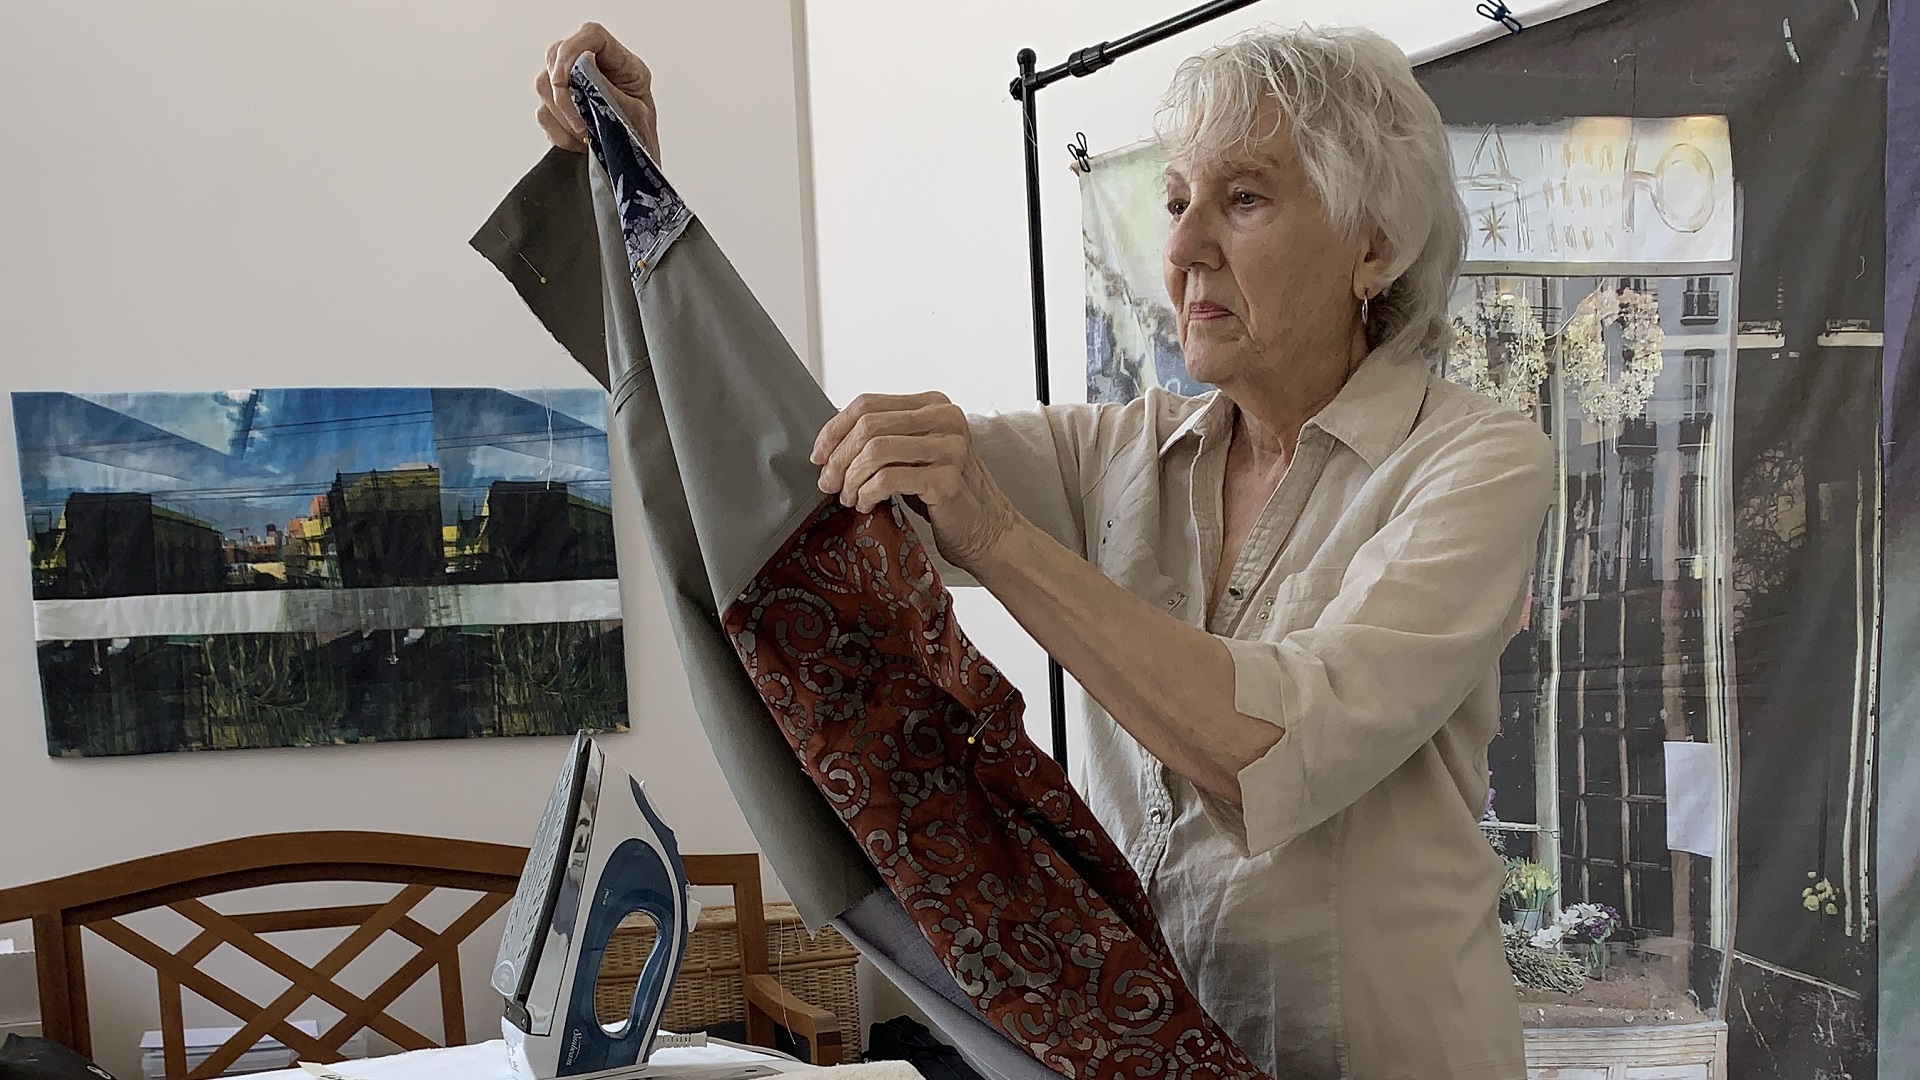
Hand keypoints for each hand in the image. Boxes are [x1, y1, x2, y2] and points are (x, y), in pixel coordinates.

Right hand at [536, 22, 659, 159]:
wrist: (638, 176)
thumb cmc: (644, 145)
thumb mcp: (635, 116)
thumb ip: (607, 88)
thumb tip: (582, 65)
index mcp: (622, 65)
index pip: (591, 36)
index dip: (571, 50)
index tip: (564, 79)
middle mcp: (596, 70)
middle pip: (557, 56)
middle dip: (562, 93)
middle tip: (581, 125)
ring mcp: (575, 87)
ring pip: (544, 84)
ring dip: (561, 117)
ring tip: (585, 139)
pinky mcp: (561, 110)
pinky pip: (543, 113)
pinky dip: (558, 133)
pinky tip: (579, 146)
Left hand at [811, 393, 1021, 570]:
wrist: (988, 532)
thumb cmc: (946, 495)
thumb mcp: (914, 455)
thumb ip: (885, 438)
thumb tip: (831, 442)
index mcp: (934, 405)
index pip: (868, 404)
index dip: (835, 429)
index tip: (819, 455)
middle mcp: (945, 419)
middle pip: (868, 425)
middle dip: (839, 457)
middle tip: (828, 483)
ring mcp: (950, 447)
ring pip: (875, 450)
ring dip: (851, 478)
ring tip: (849, 497)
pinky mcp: (947, 478)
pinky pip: (888, 479)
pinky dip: (867, 492)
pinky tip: (866, 504)